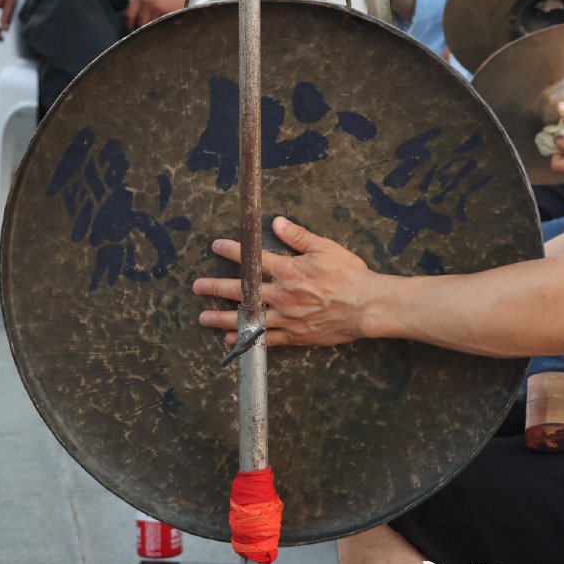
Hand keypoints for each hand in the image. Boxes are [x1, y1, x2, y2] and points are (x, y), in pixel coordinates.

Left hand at [127, 0, 192, 29]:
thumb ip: (141, 0)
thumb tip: (132, 13)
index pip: (130, 14)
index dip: (129, 25)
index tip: (131, 31)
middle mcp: (148, 1)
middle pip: (141, 22)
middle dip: (143, 30)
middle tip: (145, 34)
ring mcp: (159, 6)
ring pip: (153, 25)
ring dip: (156, 29)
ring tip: (159, 29)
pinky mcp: (170, 11)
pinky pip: (165, 23)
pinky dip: (167, 25)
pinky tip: (169, 23)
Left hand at [194, 217, 375, 346]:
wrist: (366, 306)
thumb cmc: (350, 274)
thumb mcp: (326, 248)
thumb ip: (299, 236)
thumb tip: (277, 222)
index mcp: (289, 270)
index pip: (254, 259)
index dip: (233, 251)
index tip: (217, 246)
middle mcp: (282, 294)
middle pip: (242, 292)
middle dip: (216, 287)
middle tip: (197, 287)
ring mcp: (286, 317)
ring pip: (248, 319)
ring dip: (223, 319)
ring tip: (204, 318)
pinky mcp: (295, 335)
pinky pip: (266, 339)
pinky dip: (248, 339)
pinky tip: (233, 340)